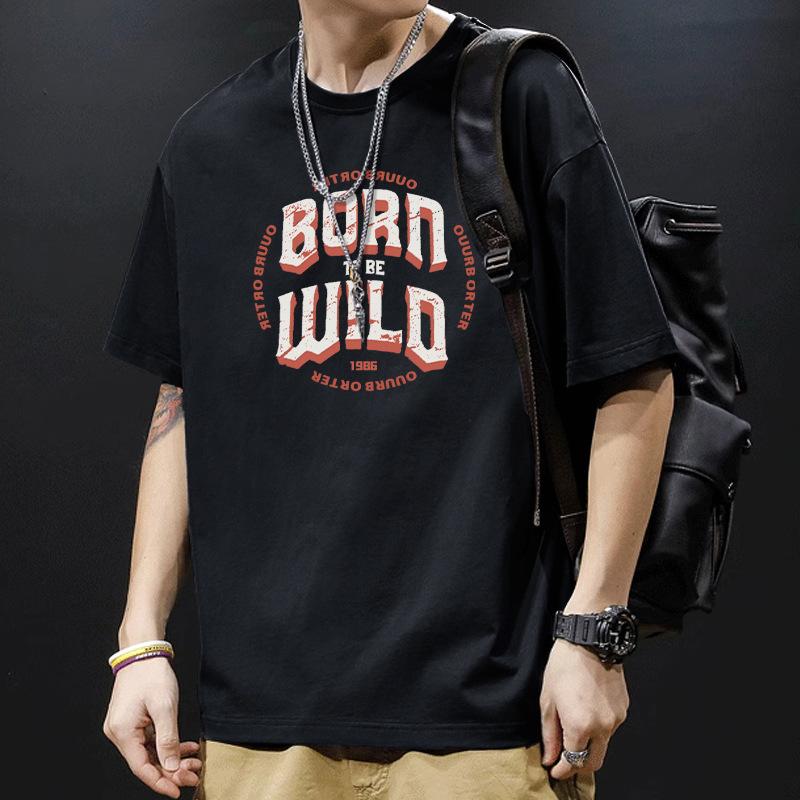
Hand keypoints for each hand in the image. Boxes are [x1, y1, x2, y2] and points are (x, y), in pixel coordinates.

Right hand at [103, 658, 201, 796]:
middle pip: (146, 762)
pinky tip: (185, 747)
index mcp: (123, 732)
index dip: (161, 782)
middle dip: (171, 770)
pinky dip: (166, 744)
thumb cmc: (152, 674)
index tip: (178, 790)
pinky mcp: (132, 721)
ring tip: (194, 761)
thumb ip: (168, 740)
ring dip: (171, 758)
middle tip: (194, 774)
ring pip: (149, 752)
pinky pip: (149, 740)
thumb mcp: (165, 707)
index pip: (141, 767)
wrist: (143, 651)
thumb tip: (172, 767)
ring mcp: (125, 727)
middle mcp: (119, 733)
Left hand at [539, 637, 628, 780]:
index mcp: (581, 726)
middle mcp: (603, 727)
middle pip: (593, 762)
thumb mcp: (548, 700)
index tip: (554, 770)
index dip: (562, 771)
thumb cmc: (564, 666)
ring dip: (589, 746)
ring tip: (573, 730)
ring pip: (604, 746)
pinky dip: (599, 730)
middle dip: (577, 766)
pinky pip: (611, 728)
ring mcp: (616, 719)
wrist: (589, 641)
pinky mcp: (624, 709)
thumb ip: (549, 734)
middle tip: (563, 760)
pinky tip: (587, 713)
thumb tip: (550, 758)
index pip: (573, 762)